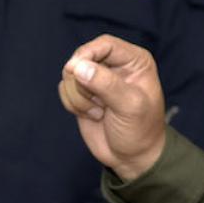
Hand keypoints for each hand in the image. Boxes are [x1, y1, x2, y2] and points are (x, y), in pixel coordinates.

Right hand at [58, 35, 166, 180]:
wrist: (131, 158)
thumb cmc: (139, 130)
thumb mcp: (129, 106)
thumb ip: (106, 84)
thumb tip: (78, 67)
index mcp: (133, 61)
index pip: (105, 44)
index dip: (88, 53)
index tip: (74, 68)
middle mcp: (114, 65)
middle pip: (82, 57)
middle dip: (83, 83)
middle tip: (99, 103)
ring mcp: (96, 79)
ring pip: (70, 75)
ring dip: (80, 98)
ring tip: (100, 112)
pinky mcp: (82, 93)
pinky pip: (64, 89)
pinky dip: (73, 105)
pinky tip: (93, 115)